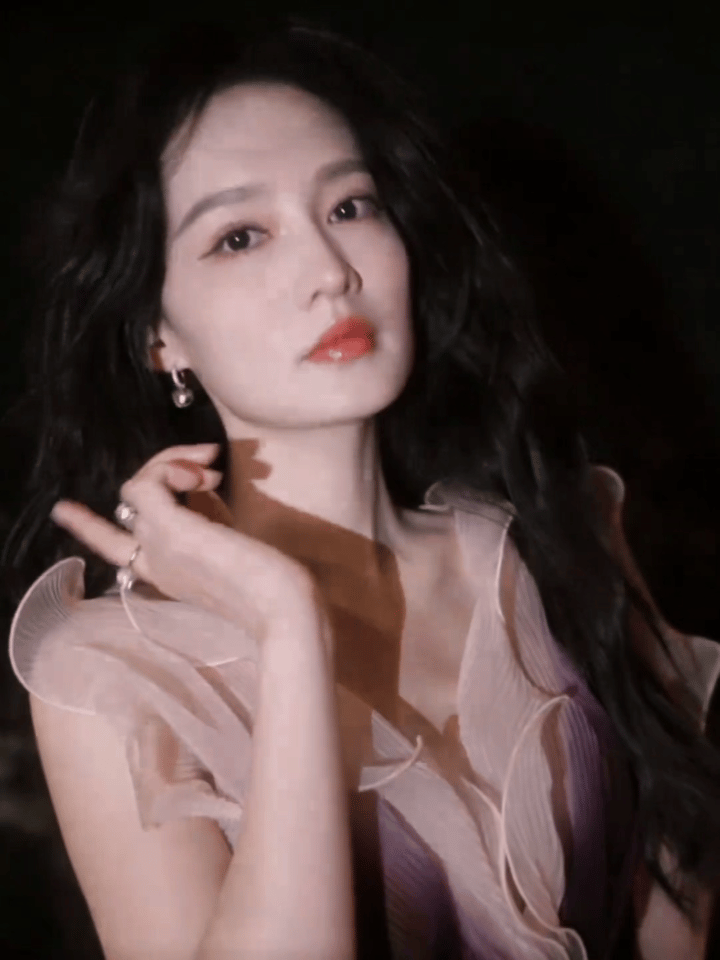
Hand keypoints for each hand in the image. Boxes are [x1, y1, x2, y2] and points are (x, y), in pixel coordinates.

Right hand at [49, 443, 321, 643]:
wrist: (282, 605)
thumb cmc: (270, 582)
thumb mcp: (228, 542)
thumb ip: (206, 515)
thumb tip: (198, 477)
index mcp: (164, 571)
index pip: (114, 547)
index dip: (88, 526)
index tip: (62, 509)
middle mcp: (152, 561)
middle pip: (131, 501)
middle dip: (165, 467)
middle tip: (210, 464)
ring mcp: (156, 545)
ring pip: (135, 486)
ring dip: (172, 463)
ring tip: (211, 471)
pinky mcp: (168, 529)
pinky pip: (145, 482)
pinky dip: (170, 466)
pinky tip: (200, 474)